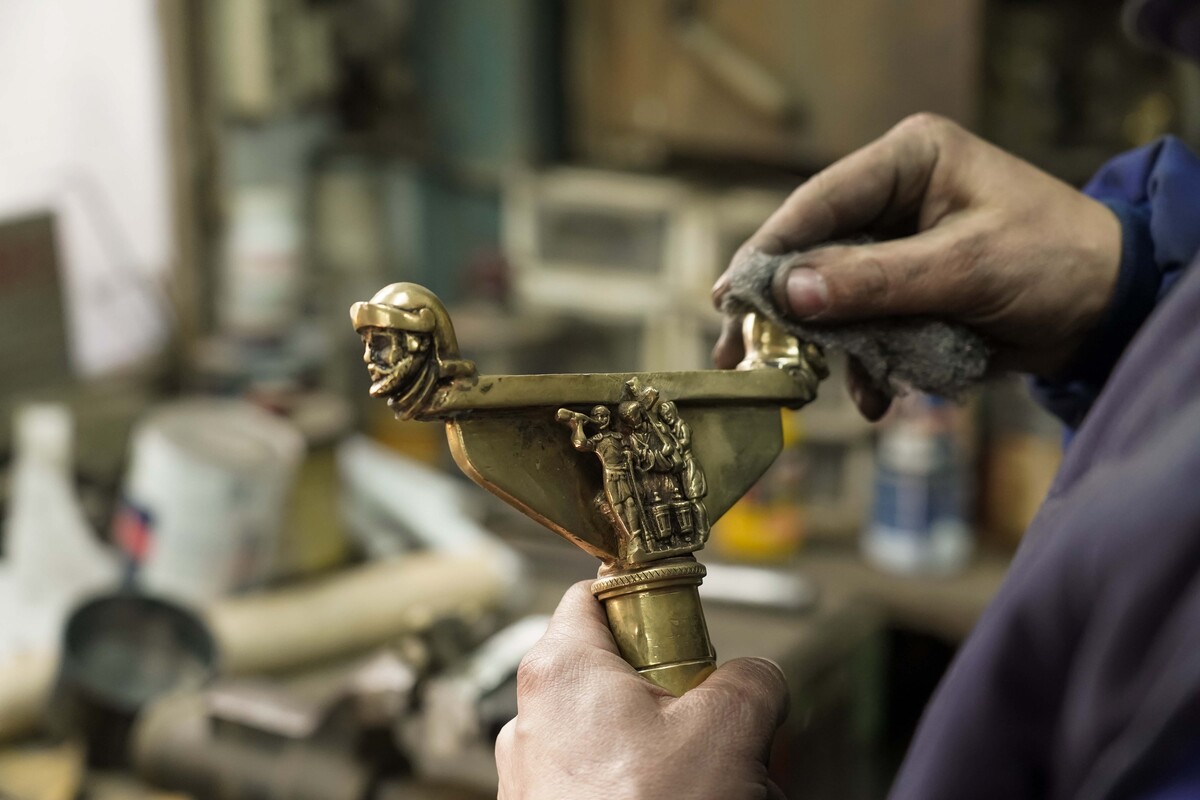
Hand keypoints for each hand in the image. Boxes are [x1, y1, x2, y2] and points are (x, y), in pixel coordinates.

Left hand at [496, 582, 789, 799]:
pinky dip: (640, 788)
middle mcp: (532, 719)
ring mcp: (532, 777)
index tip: (686, 621)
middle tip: (715, 720)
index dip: (645, 599)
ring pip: (611, 735)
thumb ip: (752, 679)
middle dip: (673, 692)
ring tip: (709, 781)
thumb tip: (757, 678)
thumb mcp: (730, 730)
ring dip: (663, 749)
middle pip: (613, 671)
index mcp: (560, 671)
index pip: (593, 595)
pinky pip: (599, 783)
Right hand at [711, 113, 1121, 419]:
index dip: (769, 250)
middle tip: (735, 353)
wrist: (1107, 310)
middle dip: (781, 310)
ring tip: (803, 388)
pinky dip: (864, 364)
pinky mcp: (904, 292)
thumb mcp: (965, 267)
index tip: (727, 296)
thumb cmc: (1054, 262)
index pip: (820, 202)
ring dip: (823, 347)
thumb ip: (876, 280)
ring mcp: (896, 247)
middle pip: (812, 253)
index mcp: (909, 162)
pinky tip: (874, 397)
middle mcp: (893, 198)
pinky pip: (863, 327)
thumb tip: (789, 294)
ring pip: (832, 298)